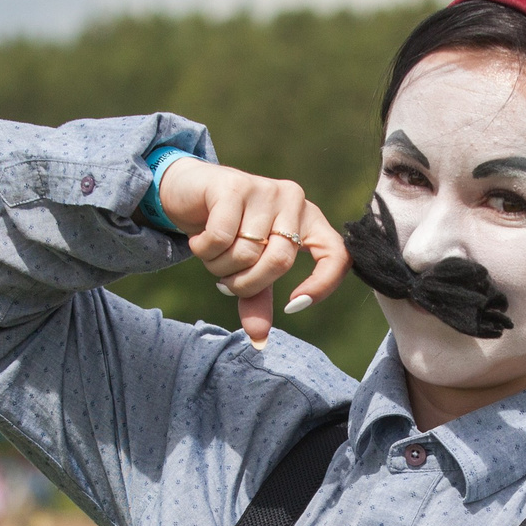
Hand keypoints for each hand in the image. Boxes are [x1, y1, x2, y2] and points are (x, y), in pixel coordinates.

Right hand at [155, 159, 349, 346]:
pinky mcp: (233, 186)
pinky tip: (198, 241)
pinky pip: (221, 238)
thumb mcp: (247, 267)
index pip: (337, 254)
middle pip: (279, 263)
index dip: (322, 285)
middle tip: (226, 282)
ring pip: (246, 253)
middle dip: (246, 284)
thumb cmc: (227, 231)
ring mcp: (265, 190)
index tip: (292, 306)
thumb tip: (258, 339)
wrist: (189, 191)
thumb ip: (257, 298)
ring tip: (213, 256)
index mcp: (309, 220)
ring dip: (220, 267)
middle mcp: (293, 200)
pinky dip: (204, 250)